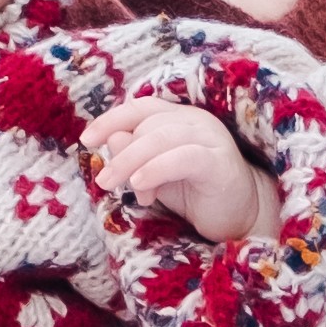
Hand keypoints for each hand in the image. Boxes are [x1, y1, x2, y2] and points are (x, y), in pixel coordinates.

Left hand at [87, 94, 280, 246]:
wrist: (238, 219)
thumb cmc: (193, 194)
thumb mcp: (152, 174)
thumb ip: (132, 156)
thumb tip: (111, 140)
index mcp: (178, 118)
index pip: (140, 107)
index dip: (111, 119)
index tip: (86, 140)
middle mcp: (195, 121)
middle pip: (147, 124)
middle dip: (121, 154)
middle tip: (104, 182)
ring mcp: (211, 139)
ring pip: (161, 137)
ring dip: (131, 161)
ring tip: (113, 184)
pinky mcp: (220, 162)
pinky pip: (184, 157)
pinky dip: (157, 168)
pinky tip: (140, 185)